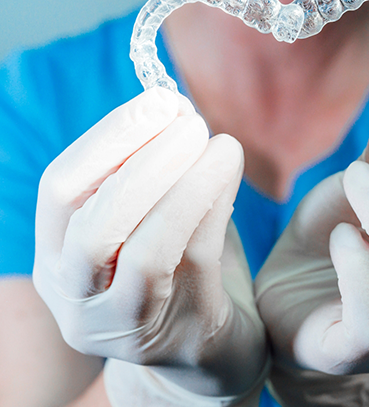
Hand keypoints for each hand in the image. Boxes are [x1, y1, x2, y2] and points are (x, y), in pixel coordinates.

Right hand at [33, 88, 266, 401]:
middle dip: (144, 161)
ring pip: (144, 251)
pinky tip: (230, 171)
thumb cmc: (177, 267)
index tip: (159, 101)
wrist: (205, 346)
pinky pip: (194, 262)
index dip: (108, 140)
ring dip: (185, 184)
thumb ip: (155, 168)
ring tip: (221, 143)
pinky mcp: (177, 334)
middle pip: (92, 226)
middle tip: (190, 120)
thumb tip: (175, 105)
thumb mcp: (151, 216)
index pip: (60, 191)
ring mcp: (123, 324)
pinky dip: (213, 206)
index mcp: (58, 257)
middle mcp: (77, 297)